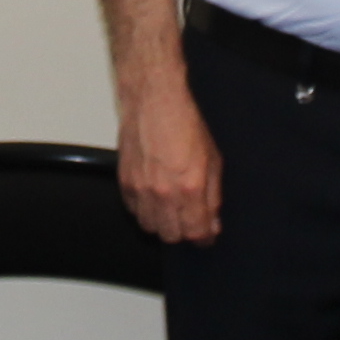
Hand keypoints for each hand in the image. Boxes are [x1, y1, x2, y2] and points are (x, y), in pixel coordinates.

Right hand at [116, 69, 222, 244]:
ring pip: (150, 227)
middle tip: (190, 220)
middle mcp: (164, 192)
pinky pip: (134, 211)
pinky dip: (144, 210)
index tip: (207, 235)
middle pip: (172, 236)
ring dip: (162, 223)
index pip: (196, 232)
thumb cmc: (185, 124)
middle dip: (184, 232)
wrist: (154, 101)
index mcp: (190, 187)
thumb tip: (213, 222)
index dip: (204, 237)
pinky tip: (154, 196)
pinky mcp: (125, 182)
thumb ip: (214, 196)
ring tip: (171, 209)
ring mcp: (141, 189)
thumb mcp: (213, 159)